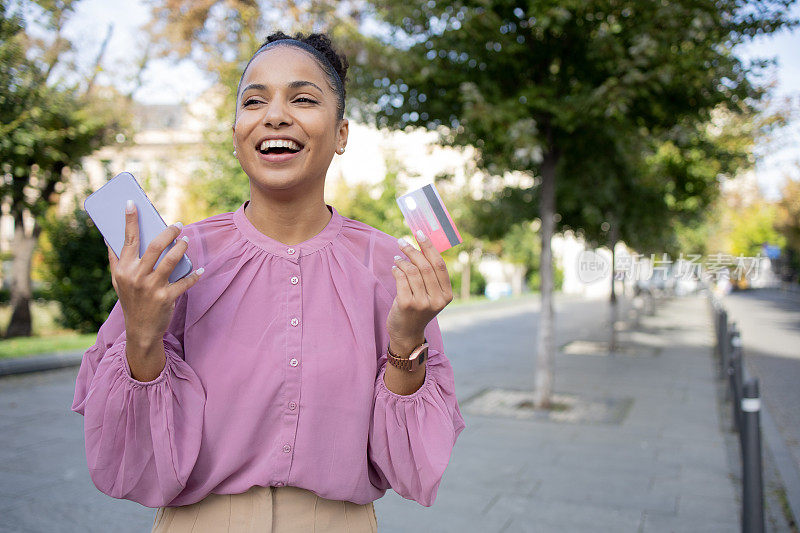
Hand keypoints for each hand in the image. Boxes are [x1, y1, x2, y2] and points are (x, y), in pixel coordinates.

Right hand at [107, 201, 202, 347]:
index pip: (128, 240)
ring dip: (182, 248)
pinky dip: (194, 275)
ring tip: (186, 240)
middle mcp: (136, 276)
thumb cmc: (131, 300)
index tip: (132, 203)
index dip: (130, 220)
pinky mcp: (166, 298)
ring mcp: (151, 288)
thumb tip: (109, 237)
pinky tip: (200, 270)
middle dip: (168, 232)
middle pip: (154, 247)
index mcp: (123, 269)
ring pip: (171, 261)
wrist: (140, 330)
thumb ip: (115, 259)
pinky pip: (184, 282)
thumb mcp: (118, 281)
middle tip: (178, 224)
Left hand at [387, 230, 453, 348]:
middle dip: (412, 250)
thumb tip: (423, 245)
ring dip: (402, 260)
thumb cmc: (418, 309)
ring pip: (412, 271)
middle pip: (425, 266)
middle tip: (402, 242)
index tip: (420, 233)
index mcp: (447, 295)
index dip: (429, 246)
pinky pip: (401, 279)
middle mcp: (437, 300)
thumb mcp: (430, 294)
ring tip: (397, 258)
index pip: (439, 265)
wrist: (407, 333)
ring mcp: (423, 303)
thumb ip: (430, 275)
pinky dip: (396, 269)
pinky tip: (394, 268)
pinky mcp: (407, 305)